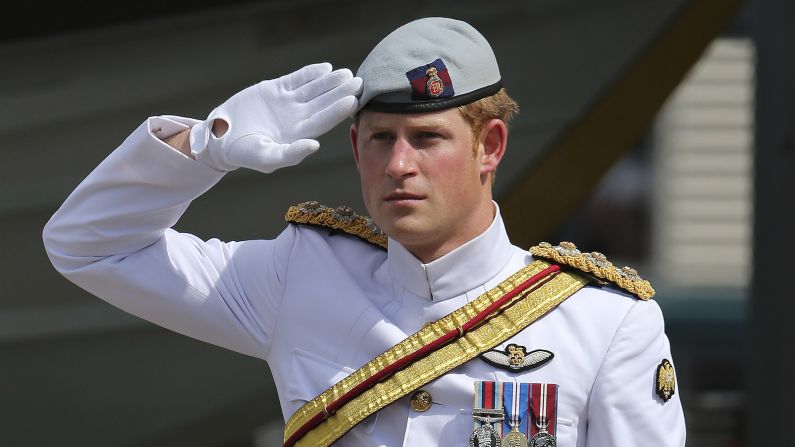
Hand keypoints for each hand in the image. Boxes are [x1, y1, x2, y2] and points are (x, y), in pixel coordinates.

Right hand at [190, 63, 361, 172]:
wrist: (220, 136)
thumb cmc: (244, 152)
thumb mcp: (266, 157)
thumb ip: (291, 154)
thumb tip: (315, 145)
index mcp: (298, 134)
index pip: (323, 120)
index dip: (338, 109)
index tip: (352, 99)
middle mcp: (297, 118)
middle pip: (324, 103)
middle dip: (340, 92)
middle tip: (358, 81)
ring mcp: (288, 103)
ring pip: (313, 89)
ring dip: (330, 81)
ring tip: (346, 73)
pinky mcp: (276, 90)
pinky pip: (297, 79)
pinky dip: (310, 73)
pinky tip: (325, 68)